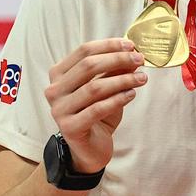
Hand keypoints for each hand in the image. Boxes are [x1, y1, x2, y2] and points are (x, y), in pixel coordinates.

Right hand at [44, 38, 146, 173]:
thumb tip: (131, 53)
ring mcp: (59, 110)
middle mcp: (54, 90)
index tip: (131, 46)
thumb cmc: (96, 115)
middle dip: (117, 60)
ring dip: (122, 80)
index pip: (83, 51)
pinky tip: (131, 94)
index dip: (109, 46)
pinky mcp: (70, 127)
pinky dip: (117, 99)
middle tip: (139, 60)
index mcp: (58, 74)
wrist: (89, 149)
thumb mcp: (106, 88)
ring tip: (142, 79)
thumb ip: (113, 70)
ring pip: (94, 88)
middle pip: (88, 66)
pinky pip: (97, 109)